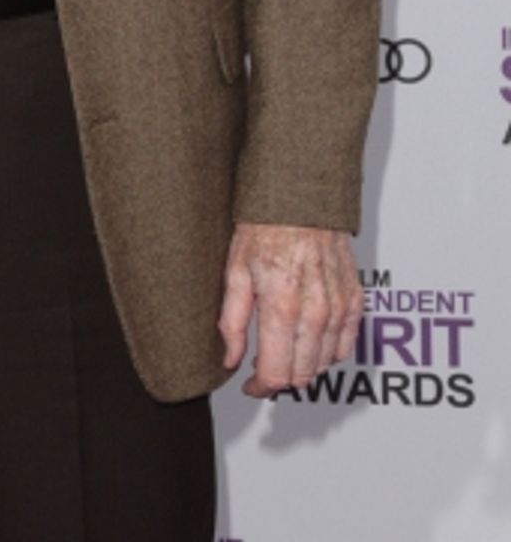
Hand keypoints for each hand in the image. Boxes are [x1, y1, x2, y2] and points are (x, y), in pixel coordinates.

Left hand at [218, 222, 362, 396]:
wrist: (301, 198)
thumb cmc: (265, 228)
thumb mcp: (235, 270)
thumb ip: (232, 321)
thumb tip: (230, 360)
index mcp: (282, 306)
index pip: (277, 374)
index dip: (261, 388)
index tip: (250, 385)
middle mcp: (316, 312)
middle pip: (302, 375)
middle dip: (280, 378)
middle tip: (263, 366)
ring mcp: (339, 308)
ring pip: (324, 364)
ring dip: (303, 366)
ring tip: (283, 350)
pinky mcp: (355, 301)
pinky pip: (345, 345)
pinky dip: (327, 352)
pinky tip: (308, 339)